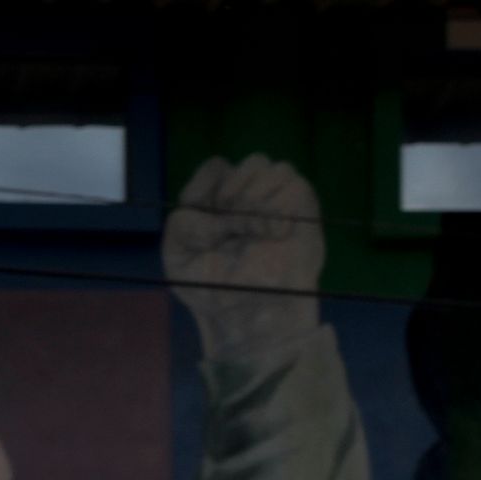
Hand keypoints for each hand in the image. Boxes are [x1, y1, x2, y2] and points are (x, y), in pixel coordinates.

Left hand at [165, 156, 323, 363]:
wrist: (250, 315)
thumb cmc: (214, 290)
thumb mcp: (178, 259)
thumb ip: (180, 224)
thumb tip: (211, 211)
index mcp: (218, 202)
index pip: (216, 168)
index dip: (208, 187)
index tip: (205, 217)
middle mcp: (250, 196)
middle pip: (249, 163)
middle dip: (235, 191)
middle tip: (230, 227)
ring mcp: (277, 201)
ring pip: (271, 167)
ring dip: (256, 198)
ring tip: (253, 231)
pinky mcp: (302, 210)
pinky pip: (294, 185)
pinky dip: (280, 206)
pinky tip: (274, 232)